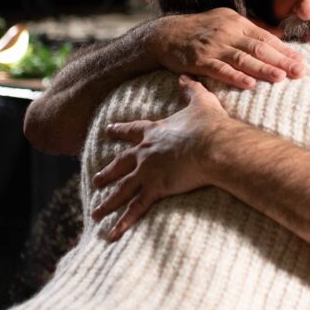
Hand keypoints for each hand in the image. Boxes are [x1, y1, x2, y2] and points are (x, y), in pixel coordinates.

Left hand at [91, 75, 229, 239]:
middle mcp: (146, 152)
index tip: (109, 130)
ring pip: (122, 190)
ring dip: (107, 202)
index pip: (133, 130)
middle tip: (96, 179)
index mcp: (155, 132)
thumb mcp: (201, 101)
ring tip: (95, 212)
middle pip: (121, 163)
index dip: (121, 130)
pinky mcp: (155, 189)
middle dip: (108, 172)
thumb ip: (191, 89)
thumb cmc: (210, 124)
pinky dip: (123, 222)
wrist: (214, 144)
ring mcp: (148, 172)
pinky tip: (111, 233)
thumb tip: (184, 76)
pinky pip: (135, 209)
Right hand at [149, 8, 304, 89]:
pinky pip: (219, 70)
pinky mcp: (199, 60)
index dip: (284, 50)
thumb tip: (279, 35)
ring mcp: (213, 47)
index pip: (266, 37)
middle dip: (280, 60)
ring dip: (262, 69)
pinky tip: (248, 84)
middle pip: (258, 48)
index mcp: (237, 23)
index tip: (301, 61)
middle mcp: (227, 33)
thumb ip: (251, 29)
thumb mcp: (227, 20)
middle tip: (299, 71)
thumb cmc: (201, 29)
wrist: (166, 34)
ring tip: (280, 77)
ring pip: (242, 59)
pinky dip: (235, 77)